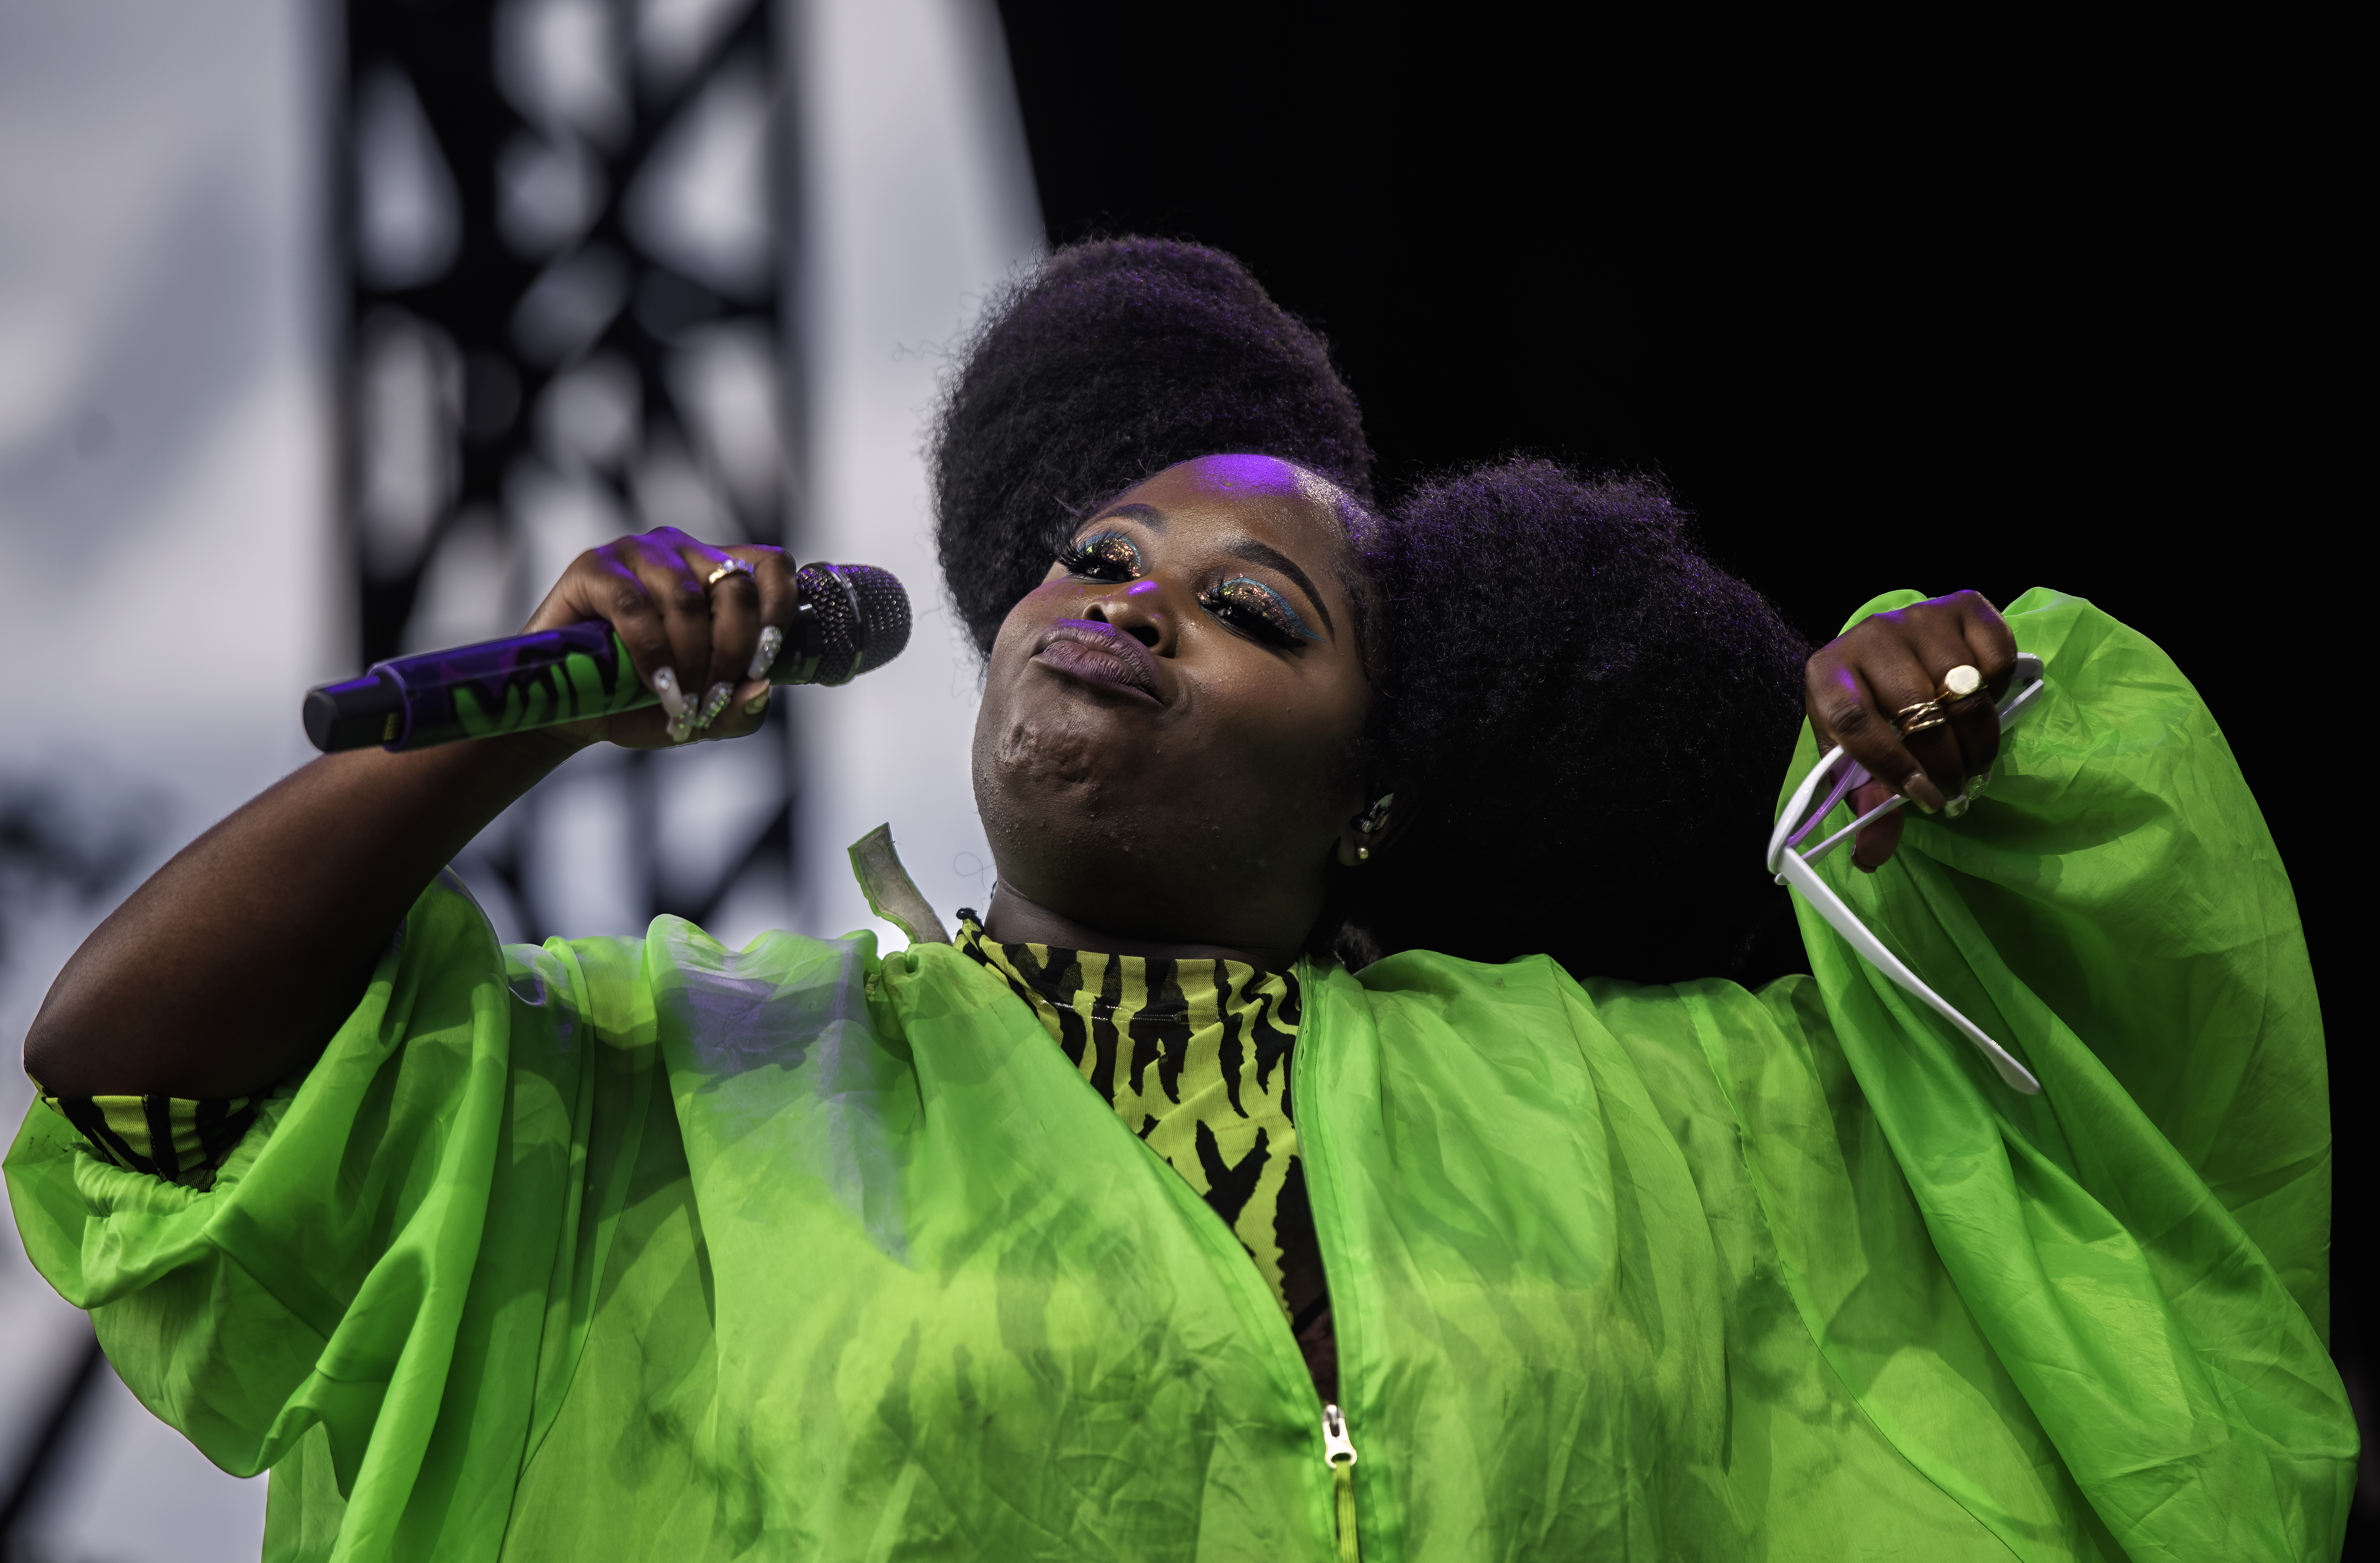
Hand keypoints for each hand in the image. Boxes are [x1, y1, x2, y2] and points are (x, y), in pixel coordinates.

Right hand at [520, 527, 802, 749]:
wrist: (568, 709)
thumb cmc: (639, 701)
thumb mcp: (701, 715)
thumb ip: (739, 709)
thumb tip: (762, 691)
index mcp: (717, 574)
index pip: (771, 567)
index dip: (779, 612)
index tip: (764, 664)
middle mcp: (683, 552)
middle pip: (735, 587)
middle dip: (732, 652)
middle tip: (714, 697)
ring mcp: (638, 553)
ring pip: (687, 599)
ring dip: (691, 658)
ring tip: (682, 700)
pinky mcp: (594, 567)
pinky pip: (634, 606)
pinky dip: (651, 652)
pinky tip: (654, 684)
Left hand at [1805, 589, 2017, 870]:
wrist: (1888, 656)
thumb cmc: (1868, 713)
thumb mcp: (1855, 759)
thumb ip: (1866, 803)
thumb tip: (1871, 857)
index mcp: (1827, 674)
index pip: (1853, 722)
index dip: (1890, 766)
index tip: (1923, 799)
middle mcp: (1869, 636)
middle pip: (1913, 708)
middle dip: (1942, 763)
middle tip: (1956, 792)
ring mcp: (1917, 616)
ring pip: (1961, 686)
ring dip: (1976, 738)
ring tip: (1974, 764)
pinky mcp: (1963, 604)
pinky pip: (1996, 655)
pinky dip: (1998, 688)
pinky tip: (1983, 704)